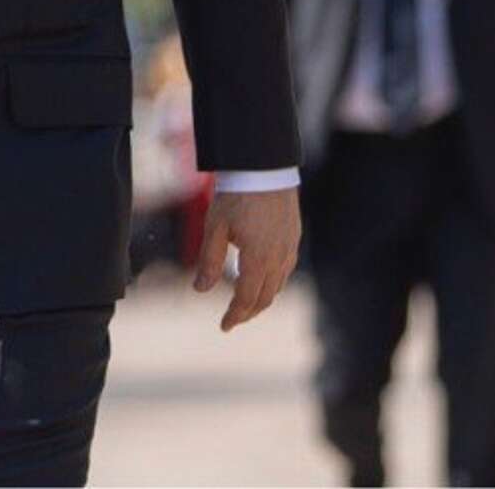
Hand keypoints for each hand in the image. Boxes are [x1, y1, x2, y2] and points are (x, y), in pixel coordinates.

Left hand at [193, 186, 300, 330]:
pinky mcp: (293, 237)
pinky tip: (262, 277)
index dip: (235, 315)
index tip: (224, 326)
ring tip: (246, 302)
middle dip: (248, 312)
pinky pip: (286, 269)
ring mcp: (289, 247)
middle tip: (233, 319)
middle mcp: (278, 258)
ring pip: (278, 285)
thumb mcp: (215, 227)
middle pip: (266, 297)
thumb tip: (200, 290)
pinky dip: (273, 282)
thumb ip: (208, 261)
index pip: (247, 298)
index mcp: (258, 259)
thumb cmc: (236, 196)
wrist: (264, 168)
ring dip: (262, 298)